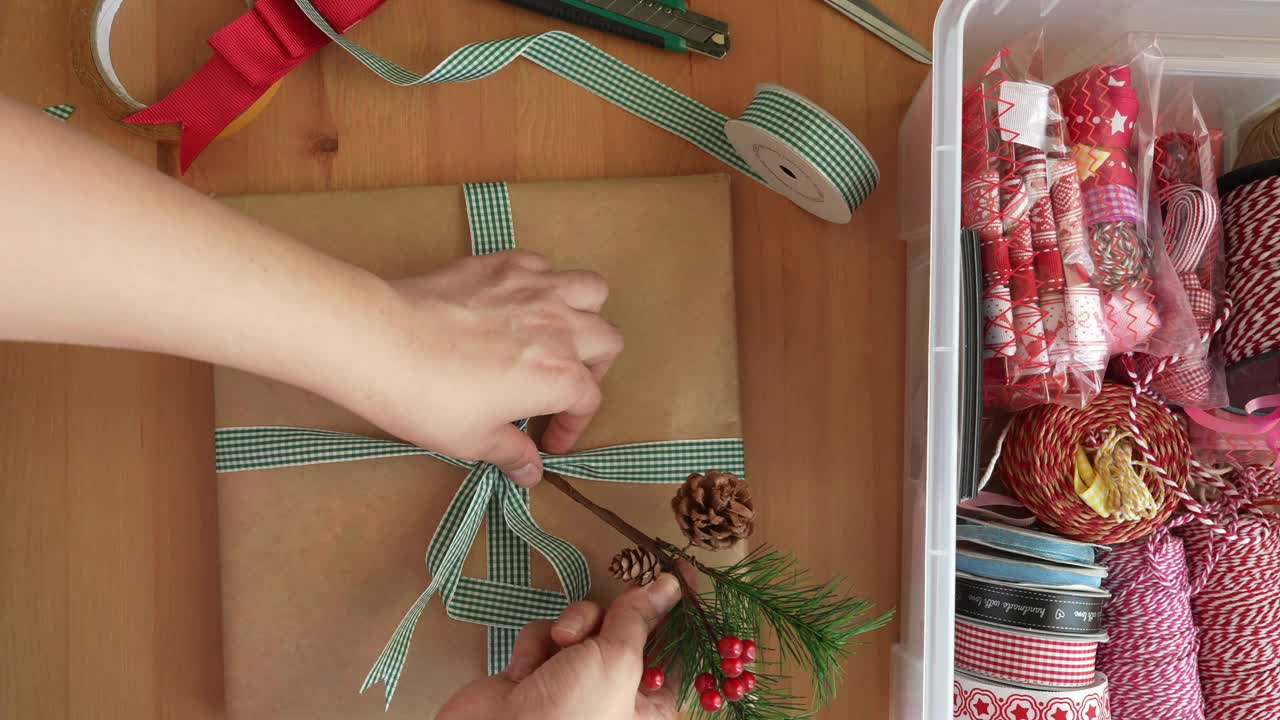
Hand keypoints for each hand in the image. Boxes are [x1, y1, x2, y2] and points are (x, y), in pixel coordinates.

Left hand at [325, 250, 622, 486]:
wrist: (381, 342)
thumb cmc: (428, 398)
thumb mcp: (473, 441)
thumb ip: (512, 452)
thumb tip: (529, 471)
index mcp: (560, 376)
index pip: (588, 400)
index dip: (571, 425)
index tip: (548, 440)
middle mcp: (559, 326)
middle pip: (607, 340)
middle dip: (594, 366)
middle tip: (563, 385)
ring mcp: (534, 288)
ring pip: (591, 289)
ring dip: (584, 312)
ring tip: (558, 333)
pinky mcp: (502, 263)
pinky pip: (543, 264)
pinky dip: (542, 282)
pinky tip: (517, 303)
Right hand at [437, 572, 681, 719]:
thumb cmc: (570, 714)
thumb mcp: (617, 660)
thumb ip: (638, 618)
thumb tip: (668, 586)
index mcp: (648, 704)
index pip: (675, 647)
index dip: (678, 610)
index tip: (683, 572)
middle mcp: (614, 693)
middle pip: (627, 629)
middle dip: (614, 617)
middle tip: (620, 596)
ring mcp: (573, 682)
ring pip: (586, 625)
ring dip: (574, 626)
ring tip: (561, 645)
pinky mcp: (537, 674)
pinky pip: (547, 636)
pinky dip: (538, 644)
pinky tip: (527, 668)